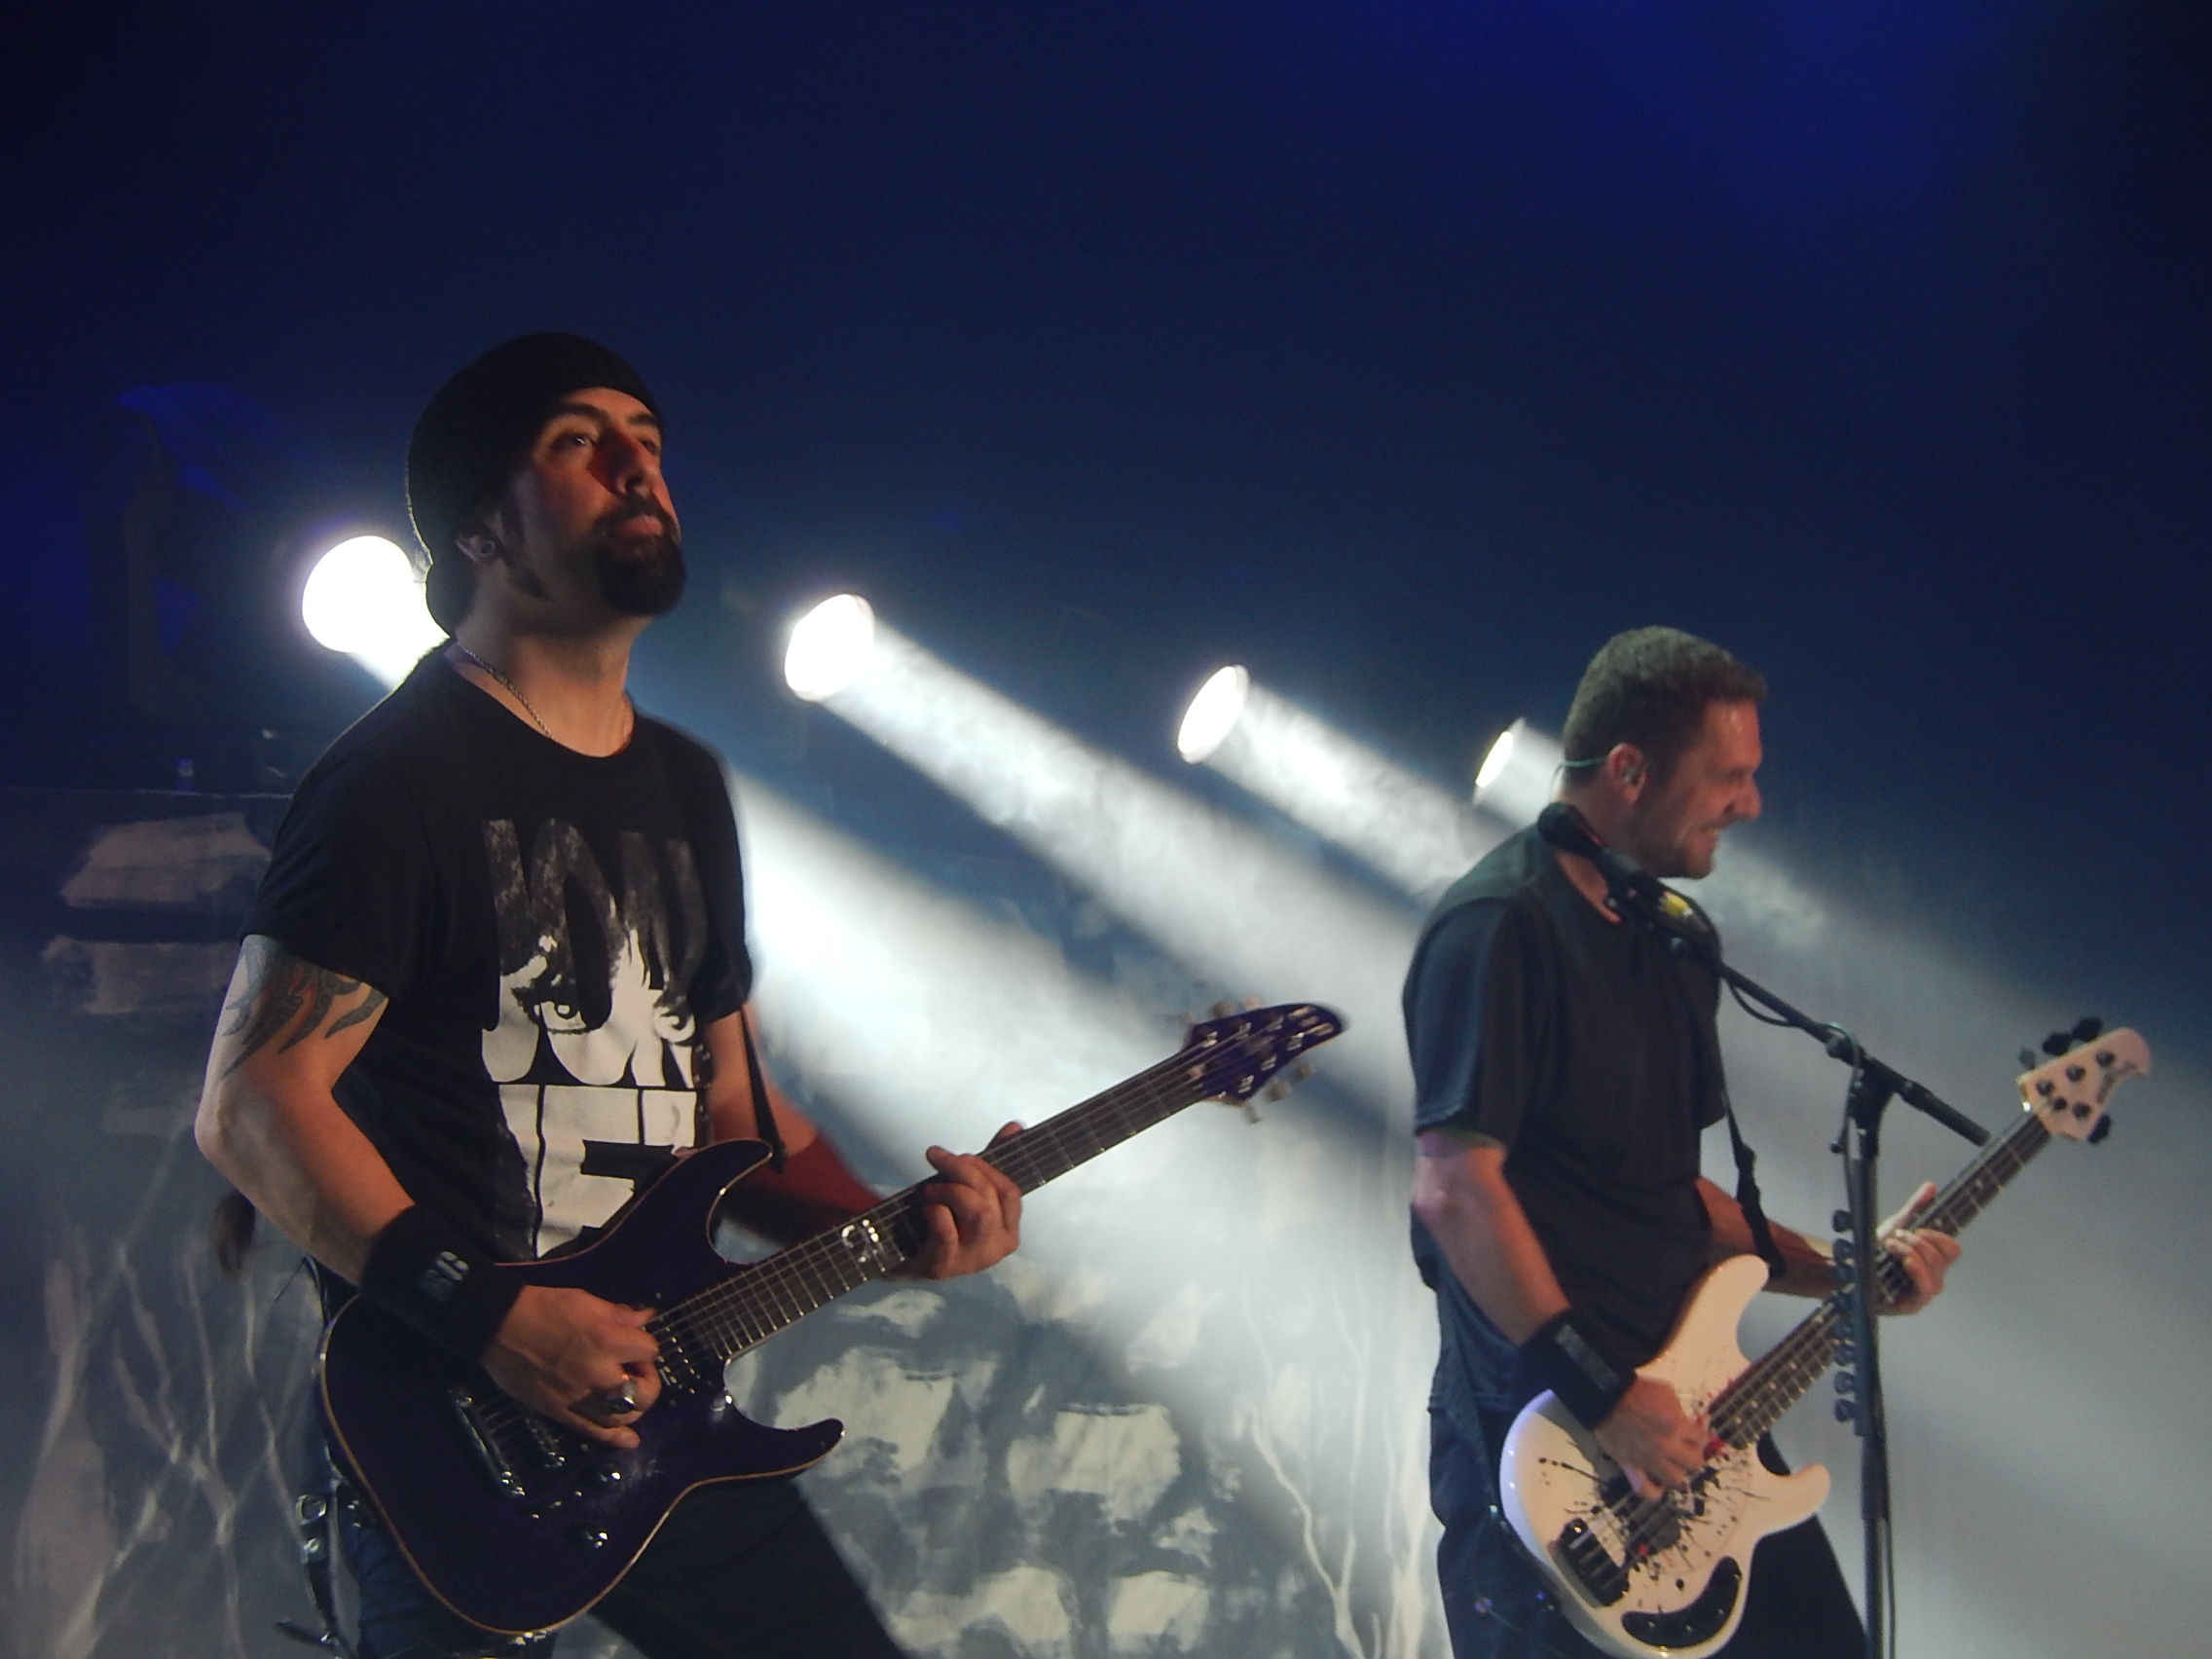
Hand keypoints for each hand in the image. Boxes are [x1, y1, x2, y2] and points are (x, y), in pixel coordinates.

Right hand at [480, 1284, 661, 1448]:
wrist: (500, 1327)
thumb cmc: (544, 1308)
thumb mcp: (586, 1301)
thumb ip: (619, 1315)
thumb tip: (646, 1317)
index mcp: (607, 1341)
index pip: (649, 1351)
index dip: (644, 1346)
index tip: (633, 1342)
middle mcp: (598, 1374)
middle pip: (643, 1392)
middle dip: (647, 1381)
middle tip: (634, 1370)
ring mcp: (580, 1398)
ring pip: (623, 1417)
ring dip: (634, 1408)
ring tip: (628, 1396)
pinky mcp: (560, 1413)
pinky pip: (593, 1431)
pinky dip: (615, 1439)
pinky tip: (630, 1442)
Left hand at [902, 1123, 1022, 1279]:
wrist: (901, 1259)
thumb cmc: (939, 1223)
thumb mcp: (966, 1192)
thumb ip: (990, 1162)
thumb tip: (1015, 1127)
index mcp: (1008, 1231)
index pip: (1010, 1191)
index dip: (986, 1166)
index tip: (961, 1154)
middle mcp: (997, 1248)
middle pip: (991, 1196)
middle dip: (963, 1169)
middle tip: (937, 1158)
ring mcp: (972, 1261)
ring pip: (979, 1212)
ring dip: (951, 1190)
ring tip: (930, 1189)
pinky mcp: (944, 1267)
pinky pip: (947, 1232)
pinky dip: (936, 1212)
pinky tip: (926, 1208)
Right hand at [1593, 1375, 1710, 1499]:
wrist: (1605, 1396)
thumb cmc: (1637, 1391)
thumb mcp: (1665, 1392)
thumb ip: (1681, 1410)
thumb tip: (1692, 1423)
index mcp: (1676, 1426)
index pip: (1702, 1439)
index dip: (1701, 1435)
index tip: (1696, 1433)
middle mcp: (1666, 1447)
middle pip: (1694, 1463)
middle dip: (1693, 1454)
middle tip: (1686, 1448)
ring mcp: (1648, 1460)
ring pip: (1676, 1480)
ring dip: (1678, 1472)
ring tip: (1673, 1465)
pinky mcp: (1631, 1467)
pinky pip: (1645, 1489)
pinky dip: (1654, 1491)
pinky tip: (1658, 1485)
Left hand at [1876, 1181, 1962, 1315]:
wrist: (1849, 1268)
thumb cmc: (1875, 1250)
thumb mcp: (1896, 1225)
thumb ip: (1915, 1208)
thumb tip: (1931, 1186)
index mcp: (1933, 1260)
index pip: (1952, 1250)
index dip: (1939, 1237)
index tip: (1917, 1229)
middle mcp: (1933, 1277)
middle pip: (1944, 1258)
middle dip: (1919, 1241)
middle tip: (1896, 1236)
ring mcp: (1923, 1292)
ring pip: (1935, 1271)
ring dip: (1912, 1252)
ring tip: (1890, 1246)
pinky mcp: (1912, 1305)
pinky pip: (1926, 1290)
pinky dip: (1918, 1272)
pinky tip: (1906, 1262)